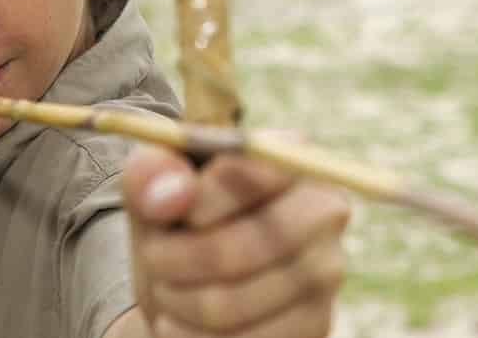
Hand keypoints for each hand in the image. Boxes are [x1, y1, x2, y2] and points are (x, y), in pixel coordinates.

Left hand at [123, 136, 350, 337]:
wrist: (190, 288)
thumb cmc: (177, 224)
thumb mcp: (153, 190)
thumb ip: (151, 175)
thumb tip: (168, 195)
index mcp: (289, 157)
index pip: (253, 173)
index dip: (198, 199)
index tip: (160, 211)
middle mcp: (324, 210)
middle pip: (245, 245)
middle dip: (177, 258)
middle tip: (153, 257)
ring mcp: (326, 272)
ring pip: (230, 303)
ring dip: (177, 300)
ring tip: (166, 290)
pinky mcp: (316, 325)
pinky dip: (189, 337)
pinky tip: (181, 323)